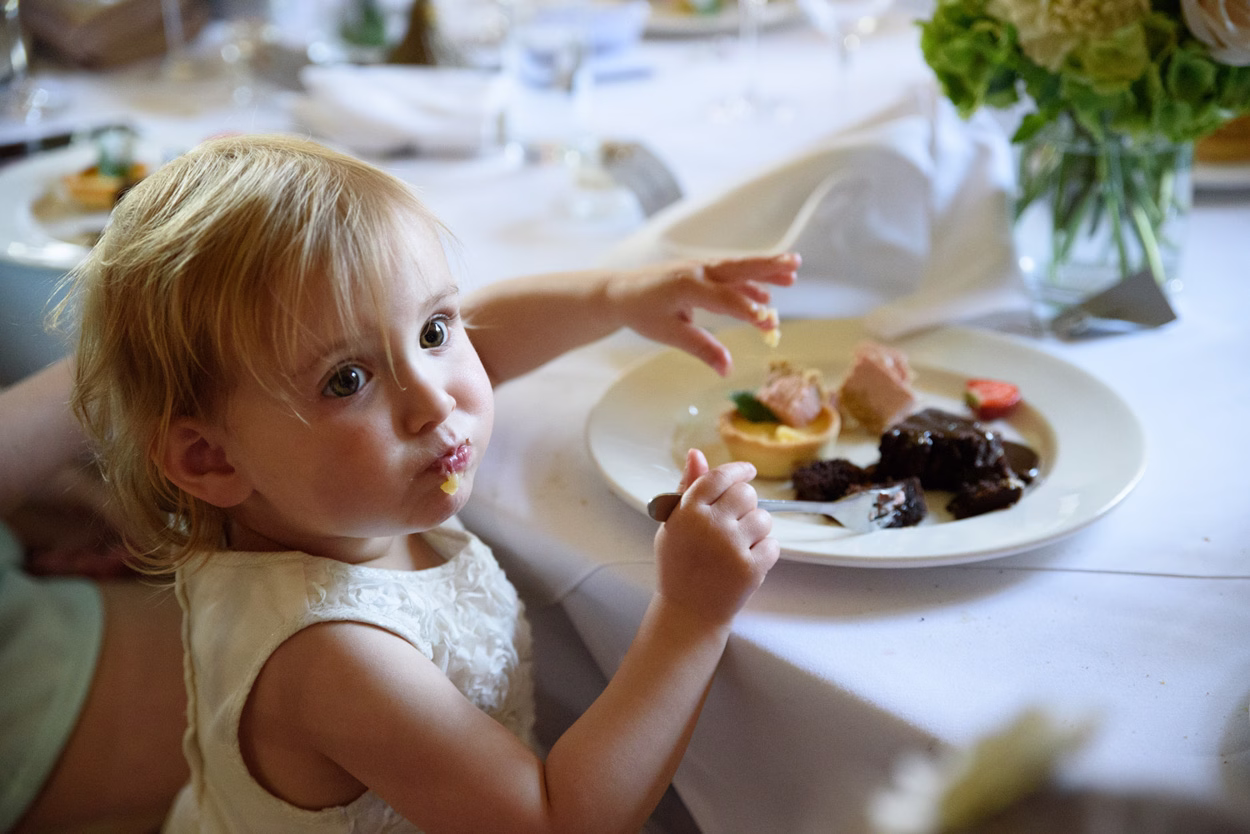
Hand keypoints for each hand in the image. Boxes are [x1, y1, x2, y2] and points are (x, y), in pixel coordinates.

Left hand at [607, 254, 799, 375]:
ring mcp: (699, 268)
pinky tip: (765, 294)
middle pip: (737, 268)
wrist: (620, 292)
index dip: (747, 310)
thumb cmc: (642, 313)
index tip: (769, 322)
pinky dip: (748, 281)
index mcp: (686, 286)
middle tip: (794, 265)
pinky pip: (728, 275)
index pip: (723, 299)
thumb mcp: (668, 334)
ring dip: (764, 269)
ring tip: (792, 270)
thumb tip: (727, 369)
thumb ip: (700, 348)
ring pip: (737, 267)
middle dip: (766, 267)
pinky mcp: (700, 271)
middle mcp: (696, 271)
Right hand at [653, 449, 778, 626]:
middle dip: (746, 502)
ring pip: (763, 518)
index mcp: (687, 512)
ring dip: (756, 527)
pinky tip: (747, 559)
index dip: (738, 470)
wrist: (689, 612)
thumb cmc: (679, 564)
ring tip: (740, 542)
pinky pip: (773, 544)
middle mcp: (710, 526)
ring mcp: (732, 547)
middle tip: (736, 519)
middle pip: (746, 493)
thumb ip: (688, 488)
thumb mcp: (674, 524)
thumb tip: (697, 453)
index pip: (719, 476)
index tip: (748, 471)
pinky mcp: (751, 568)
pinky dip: (765, 550)